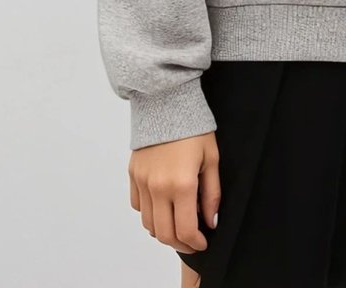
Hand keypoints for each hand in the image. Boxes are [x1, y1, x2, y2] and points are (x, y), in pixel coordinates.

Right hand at [128, 132, 220, 253]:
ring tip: (178, 225)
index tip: (203, 242)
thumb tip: (211, 221)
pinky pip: (137, 206)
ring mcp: (142, 182)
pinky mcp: (133, 175)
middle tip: (192, 241)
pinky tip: (163, 207)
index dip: (195, 242)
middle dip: (180, 243)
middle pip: (164, 233)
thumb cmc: (194, 129)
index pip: (185, 229)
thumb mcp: (212, 159)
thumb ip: (212, 194)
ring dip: (164, 231)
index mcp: (181, 184)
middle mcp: (157, 187)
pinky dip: (149, 214)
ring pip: (148, 223)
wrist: (166, 103)